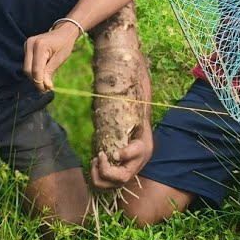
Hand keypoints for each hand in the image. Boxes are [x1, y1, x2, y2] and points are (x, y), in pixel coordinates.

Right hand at [23, 23, 80, 91]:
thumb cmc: (64, 44)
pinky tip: (42, 75)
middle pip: (28, 70)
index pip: (36, 69)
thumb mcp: (60, 59)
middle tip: (45, 89)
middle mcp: (30, 44)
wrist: (63, 32)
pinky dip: (34, 71)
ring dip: (35, 77)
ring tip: (45, 83)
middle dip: (36, 81)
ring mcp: (27, 45)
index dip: (40, 82)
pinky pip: (28, 64)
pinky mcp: (27, 47)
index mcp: (40, 46)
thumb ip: (51, 72)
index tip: (47, 90)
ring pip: (27, 68)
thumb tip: (46, 87)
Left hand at [90, 54, 154, 189]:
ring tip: (94, 160)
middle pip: (124, 178)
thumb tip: (132, 54)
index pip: (138, 154)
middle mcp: (139, 159)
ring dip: (101, 178)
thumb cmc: (130, 100)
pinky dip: (99, 177)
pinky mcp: (119, 169)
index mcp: (145, 142)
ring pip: (115, 185)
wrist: (132, 112)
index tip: (110, 150)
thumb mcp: (133, 90)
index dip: (124, 155)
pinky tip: (94, 160)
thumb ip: (134, 77)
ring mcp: (130, 167)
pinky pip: (109, 182)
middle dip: (107, 172)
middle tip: (97, 155)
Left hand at [91, 125, 152, 189]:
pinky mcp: (110, 180)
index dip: (101, 164)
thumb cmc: (140, 148)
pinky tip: (97, 163)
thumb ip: (128, 151)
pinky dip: (94, 173)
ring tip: (96, 160)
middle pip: (98, 184)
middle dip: (94, 170)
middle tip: (97, 157)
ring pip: (96, 185)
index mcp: (124, 176)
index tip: (102, 153)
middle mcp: (118, 183)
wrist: (143, 151)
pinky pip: (97, 182)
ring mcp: (113, 183)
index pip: (106, 174)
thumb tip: (115, 156)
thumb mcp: (138, 147)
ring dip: (93, 172)